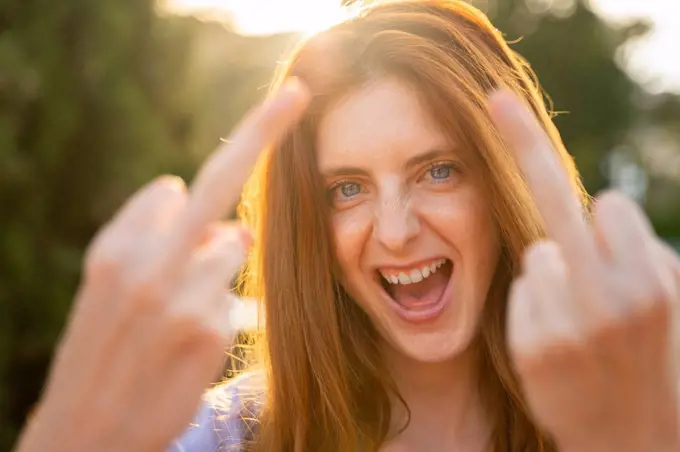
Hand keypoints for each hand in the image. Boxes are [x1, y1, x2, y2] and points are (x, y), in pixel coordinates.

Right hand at [14, 79, 309, 451]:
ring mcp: (184, 298)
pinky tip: (186, 340)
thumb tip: (219, 216)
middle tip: (298, 94)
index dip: (197, 191)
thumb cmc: (101, 345)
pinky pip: (232, 294)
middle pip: (217, 183)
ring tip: (175, 311)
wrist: (88, 429)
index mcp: (118, 247)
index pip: (179, 190)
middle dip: (261, 132)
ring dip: (216, 263)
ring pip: (230, 244)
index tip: (265, 122)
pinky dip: (218, 305)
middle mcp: (150, 264)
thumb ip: (151, 234)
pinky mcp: (212, 330)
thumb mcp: (106, 283)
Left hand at [489, 90, 678, 451]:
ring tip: (580, 321)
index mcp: (653, 280)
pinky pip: (523, 291)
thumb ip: (635, 251)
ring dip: (553, 274)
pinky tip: (561, 342)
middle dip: (525, 142)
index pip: (611, 205)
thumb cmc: (650, 360)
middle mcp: (613, 295)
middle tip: (497, 100)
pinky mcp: (534, 346)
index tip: (594, 211)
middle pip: (557, 196)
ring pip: (538, 254)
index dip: (606, 221)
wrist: (635, 441)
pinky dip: (536, 305)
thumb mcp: (664, 303)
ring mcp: (569, 321)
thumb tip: (600, 207)